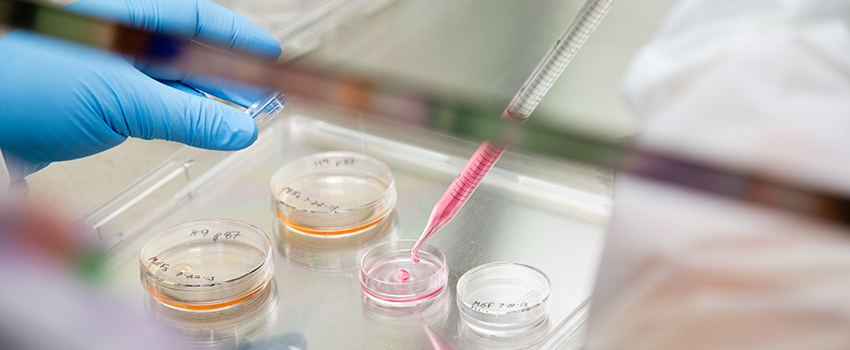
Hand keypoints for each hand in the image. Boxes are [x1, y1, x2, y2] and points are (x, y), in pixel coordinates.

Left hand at [0, 0, 280, 181]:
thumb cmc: (27, 85)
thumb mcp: (123, 100)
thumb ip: (187, 116)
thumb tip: (240, 129)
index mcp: (126, 16)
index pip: (196, 18)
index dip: (238, 38)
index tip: (271, 57)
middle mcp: (118, 36)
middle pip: (187, 50)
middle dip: (228, 75)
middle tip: (265, 95)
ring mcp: (105, 67)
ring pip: (171, 81)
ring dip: (206, 101)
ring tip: (243, 119)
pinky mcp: (94, 99)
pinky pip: (150, 104)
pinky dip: (179, 117)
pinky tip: (201, 128)